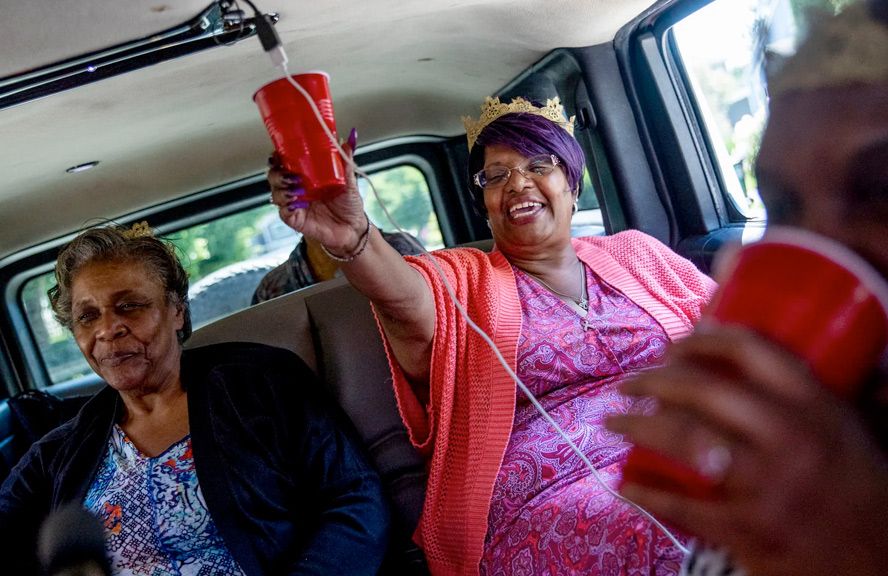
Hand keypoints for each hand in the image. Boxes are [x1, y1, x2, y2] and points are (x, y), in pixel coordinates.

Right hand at [269, 128, 367, 253]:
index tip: (279, 152)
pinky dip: (286, 205)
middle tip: (288, 172)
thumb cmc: (349, 205)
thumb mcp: (349, 181)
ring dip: (281, 188)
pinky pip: (283, 212)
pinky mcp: (296, 219)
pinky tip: (295, 201)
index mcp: (306, 177)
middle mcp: (297, 189)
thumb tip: (347, 143)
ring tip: (296, 187)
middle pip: (274, 176)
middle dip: (276, 172)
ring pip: (276, 193)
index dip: (278, 157)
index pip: (285, 163)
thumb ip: (345, 164)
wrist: (353, 229)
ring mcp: (295, 204)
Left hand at [606, 325, 887, 575]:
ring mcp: (768, 486)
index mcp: (815, 406)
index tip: (674, 345)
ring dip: (636, 425)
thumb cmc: (858, 485)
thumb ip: (813, 391)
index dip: (703, 340)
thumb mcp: (846, 427)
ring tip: (611, 420)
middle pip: (704, 390)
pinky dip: (647, 494)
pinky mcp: (750, 530)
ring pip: (685, 439)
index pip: (752, 351)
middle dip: (653, 380)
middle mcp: (790, 438)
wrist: (880, 557)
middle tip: (628, 383)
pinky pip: (684, 507)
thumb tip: (769, 347)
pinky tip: (624, 485)